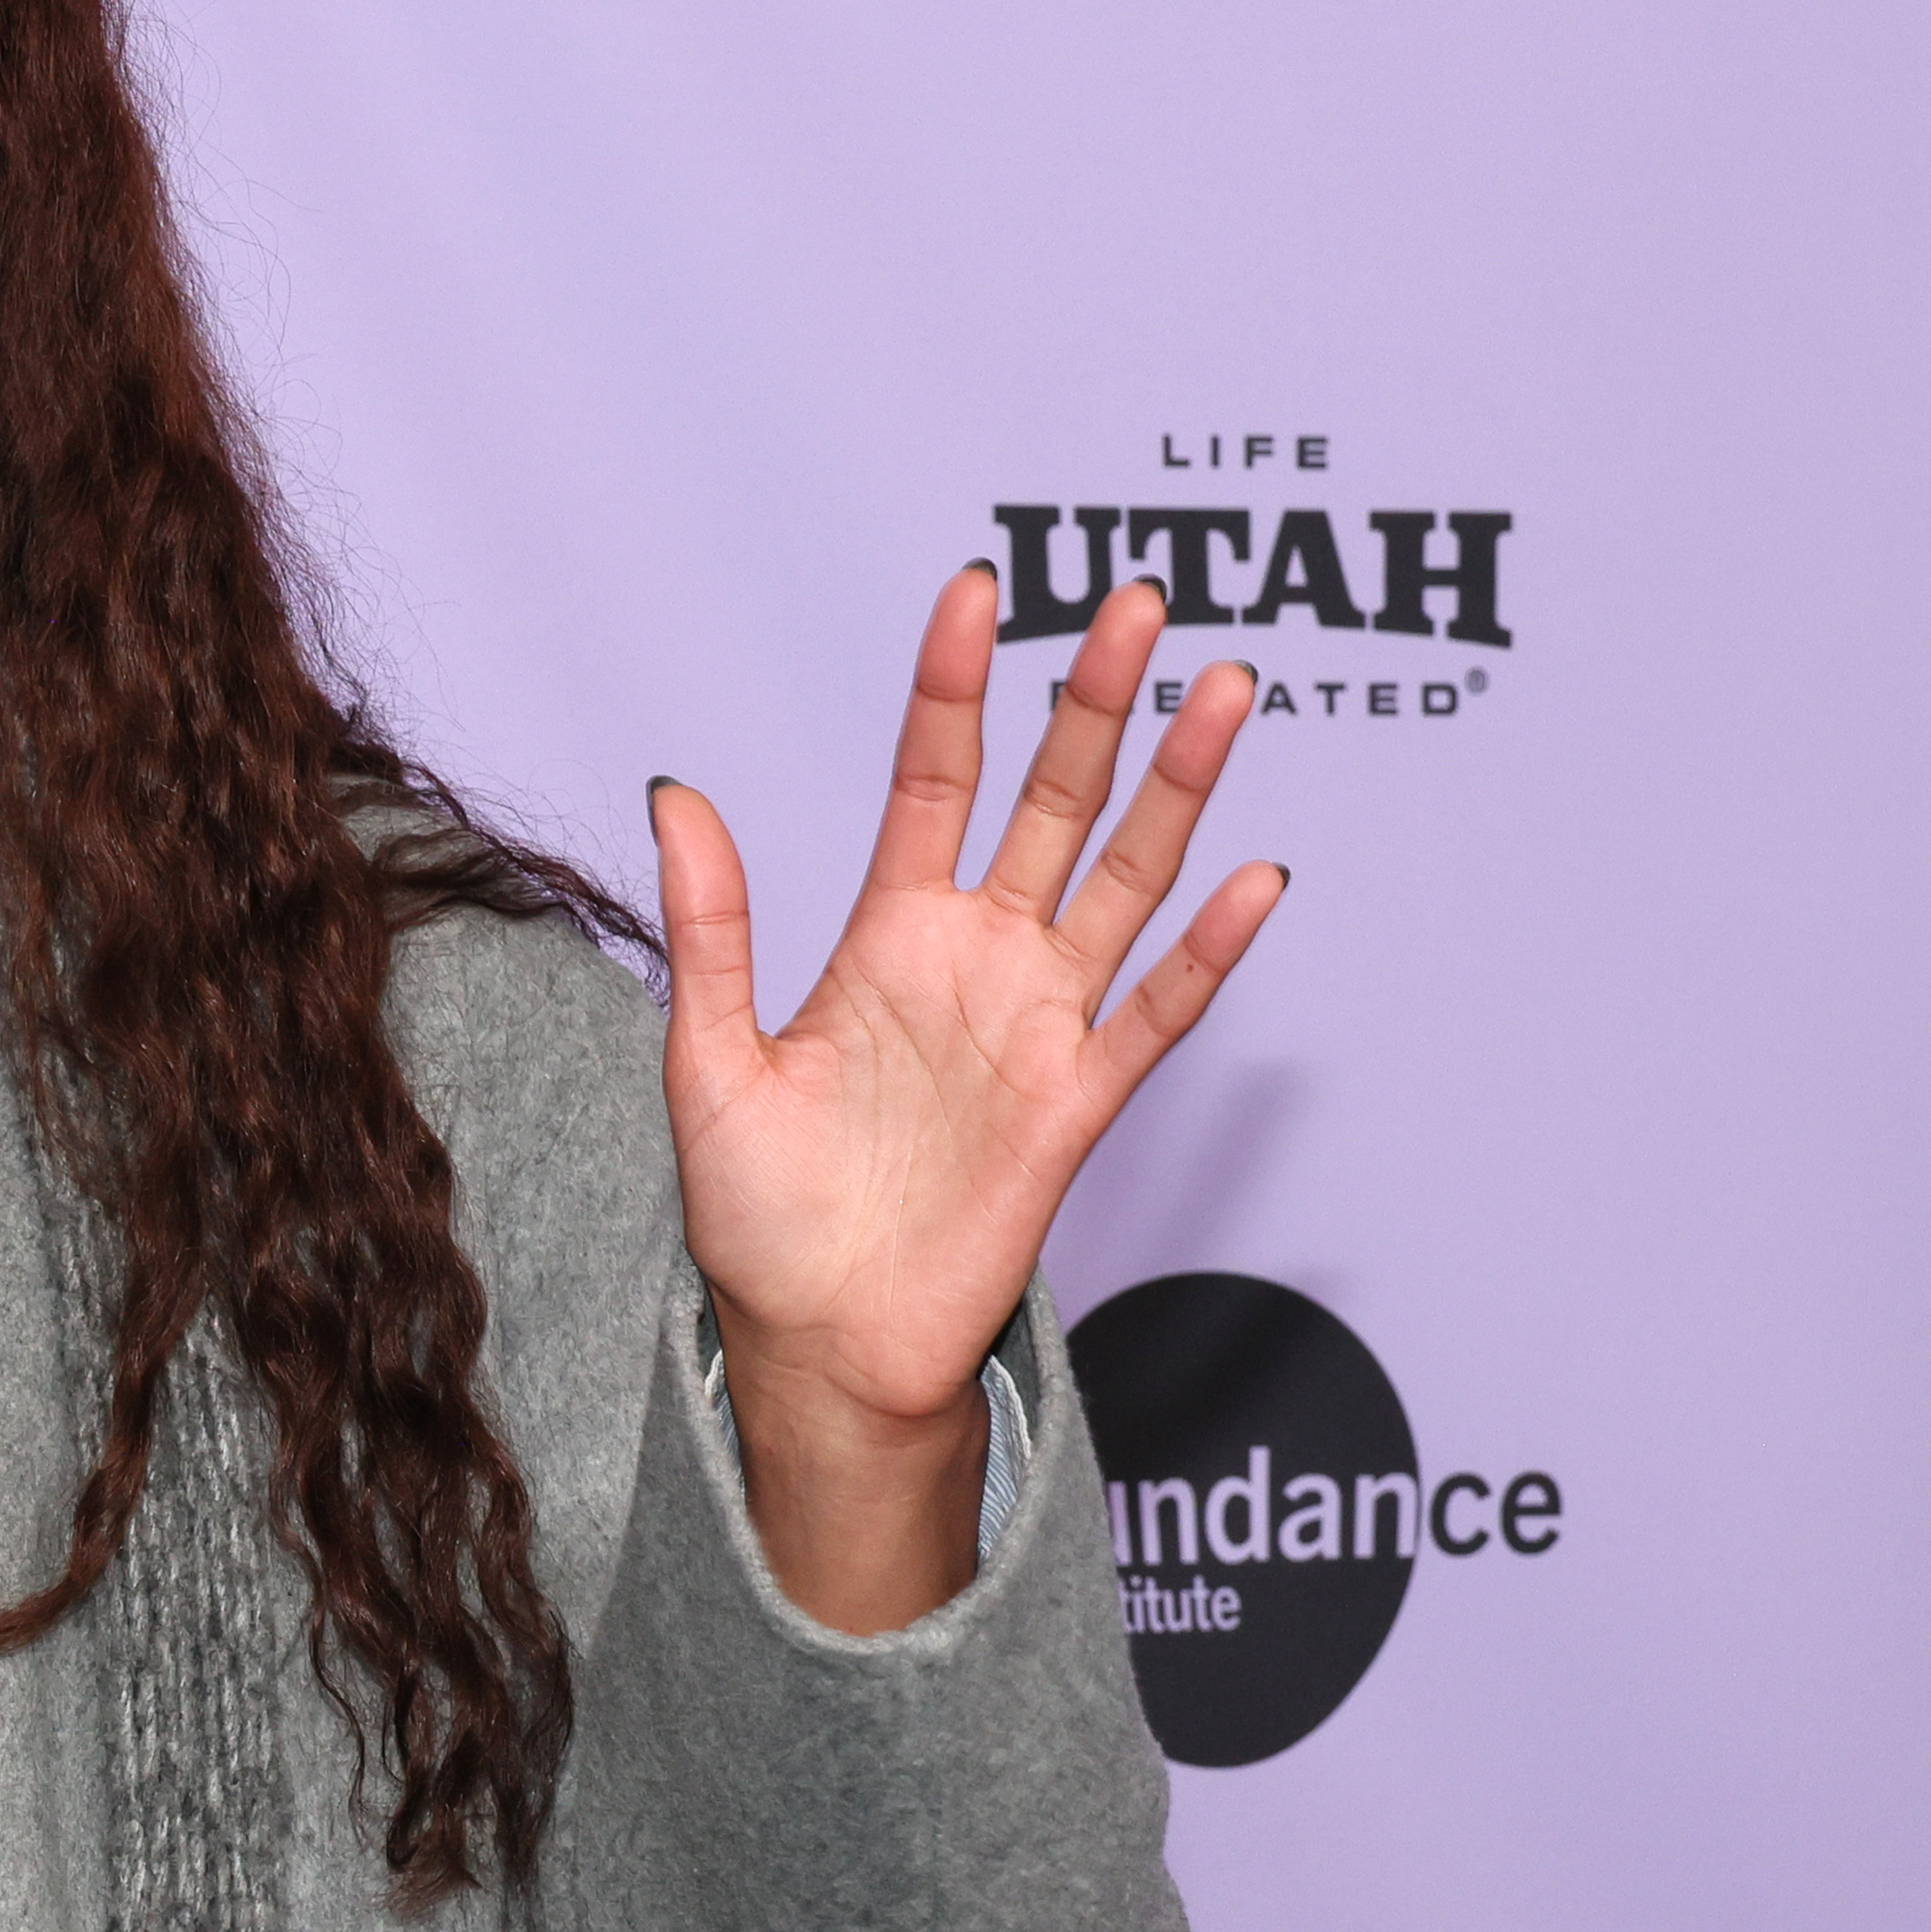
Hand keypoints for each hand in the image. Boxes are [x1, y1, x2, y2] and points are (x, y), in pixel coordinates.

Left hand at [647, 570, 1283, 1631]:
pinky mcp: (1078, 1103)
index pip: (933, 777)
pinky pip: (1157, 1013)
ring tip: (1225, 686)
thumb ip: (711, 926)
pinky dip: (1209, 950)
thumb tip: (676, 790)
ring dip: (1178, 788)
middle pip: (1052, 801)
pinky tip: (1254, 878)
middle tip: (1141, 600)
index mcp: (884, 935)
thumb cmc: (758, 1213)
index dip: (955, 686)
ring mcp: (1036, 1024)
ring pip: (1125, 879)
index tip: (979, 590)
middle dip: (1096, 702)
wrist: (818, 1342)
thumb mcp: (707, 1057)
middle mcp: (974, 961)